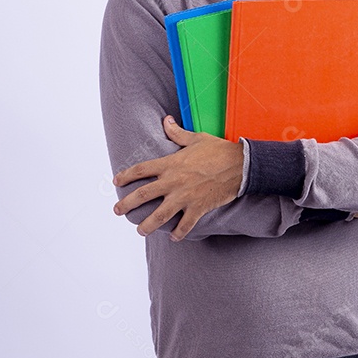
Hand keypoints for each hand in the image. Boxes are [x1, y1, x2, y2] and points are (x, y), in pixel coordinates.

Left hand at [113, 116, 243, 240]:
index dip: (126, 175)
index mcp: (170, 164)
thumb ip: (177, 133)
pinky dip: (178, 233)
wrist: (240, 165)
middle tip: (117, 210)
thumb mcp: (196, 138)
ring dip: (147, 225)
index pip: (141, 170)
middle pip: (143, 195)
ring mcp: (185, 197)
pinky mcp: (198, 208)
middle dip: (126, 204)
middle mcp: (173, 182)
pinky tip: (173, 237)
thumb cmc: (218, 150)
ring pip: (159, 215)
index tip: (116, 182)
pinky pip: (184, 225)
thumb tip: (166, 120)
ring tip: (140, 230)